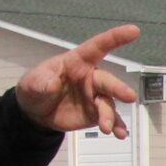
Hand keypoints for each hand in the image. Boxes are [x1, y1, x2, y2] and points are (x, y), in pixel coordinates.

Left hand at [17, 26, 140, 136]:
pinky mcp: (95, 113)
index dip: (115, 38)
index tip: (133, 31)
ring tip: (107, 128)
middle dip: (118, 88)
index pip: (97, 47)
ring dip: (110, 115)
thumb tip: (52, 84)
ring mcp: (95, 96)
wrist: (35, 112)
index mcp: (77, 62)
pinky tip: (120, 134)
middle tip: (129, 97)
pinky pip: (110, 119)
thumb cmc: (36, 87)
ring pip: (108, 103)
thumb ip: (42, 82)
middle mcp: (90, 77)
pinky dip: (117, 126)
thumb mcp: (32, 82)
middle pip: (107, 81)